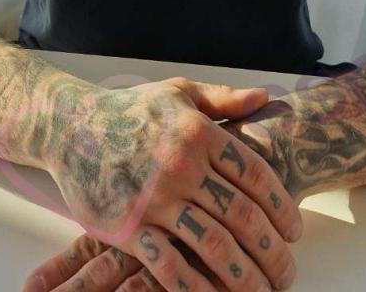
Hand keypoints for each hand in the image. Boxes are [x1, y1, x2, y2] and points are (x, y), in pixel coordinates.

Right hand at [34, 77, 302, 291]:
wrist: (70, 127)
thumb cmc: (130, 110)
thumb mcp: (179, 92)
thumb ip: (223, 98)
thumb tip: (265, 99)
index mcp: (199, 132)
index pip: (256, 176)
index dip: (283, 207)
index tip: (295, 231)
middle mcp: (181, 165)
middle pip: (243, 216)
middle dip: (273, 250)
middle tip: (288, 272)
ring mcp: (155, 199)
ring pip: (214, 246)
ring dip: (245, 276)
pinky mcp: (129, 227)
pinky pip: (170, 266)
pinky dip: (198, 288)